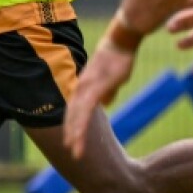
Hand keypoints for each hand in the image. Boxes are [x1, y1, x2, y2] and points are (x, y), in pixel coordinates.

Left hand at [64, 42, 135, 157]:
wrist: (121, 41)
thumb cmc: (118, 59)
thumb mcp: (112, 80)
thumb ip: (107, 92)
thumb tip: (105, 103)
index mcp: (84, 87)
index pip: (74, 110)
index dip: (72, 125)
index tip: (71, 140)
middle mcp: (82, 88)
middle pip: (73, 115)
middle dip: (71, 134)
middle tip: (71, 151)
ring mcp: (87, 87)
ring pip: (78, 115)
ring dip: (76, 133)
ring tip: (74, 149)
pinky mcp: (96, 87)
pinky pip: (87, 109)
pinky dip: (83, 122)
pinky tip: (81, 133)